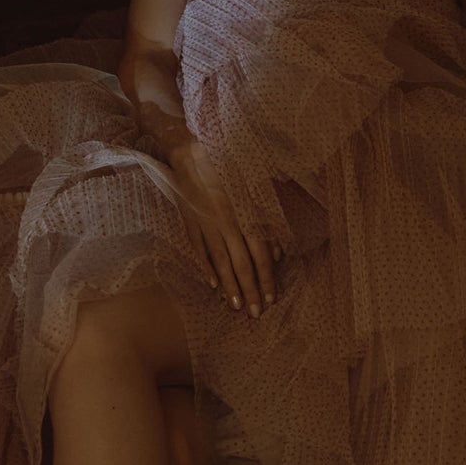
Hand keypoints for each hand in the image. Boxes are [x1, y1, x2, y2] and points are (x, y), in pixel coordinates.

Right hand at [167, 138, 279, 317]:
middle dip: (250, 291)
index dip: (265, 279)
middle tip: (256, 314)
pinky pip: (199, 250)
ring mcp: (206, 225)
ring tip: (237, 307)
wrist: (189, 150)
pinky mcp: (189, 223)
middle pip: (241, 264)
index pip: (259, 255)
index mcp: (246, 214)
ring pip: (221, 262)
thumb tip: (276, 253)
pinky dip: (207, 268)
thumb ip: (267, 220)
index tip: (270, 299)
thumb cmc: (228, 167)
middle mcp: (227, 223)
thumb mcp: (254, 189)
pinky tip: (214, 285)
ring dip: (230, 287)